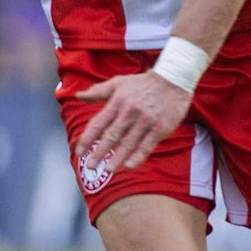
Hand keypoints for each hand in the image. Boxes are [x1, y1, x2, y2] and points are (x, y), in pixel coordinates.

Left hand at [73, 70, 191, 175]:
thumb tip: (78, 96)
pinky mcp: (160, 128)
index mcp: (117, 102)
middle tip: (90, 165)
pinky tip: (129, 166)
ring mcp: (146, 121)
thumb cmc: (142, 83)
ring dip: (117, 158)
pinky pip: (147, 146)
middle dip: (99, 152)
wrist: (173, 80)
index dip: (87, 139)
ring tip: (107, 170)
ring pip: (128, 143)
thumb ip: (98, 91)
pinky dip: (138, 157)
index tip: (79, 151)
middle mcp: (130, 112)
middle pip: (111, 136)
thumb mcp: (118, 83)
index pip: (98, 124)